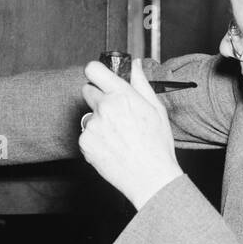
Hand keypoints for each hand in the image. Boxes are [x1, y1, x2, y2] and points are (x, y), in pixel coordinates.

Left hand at [78, 59, 181, 208]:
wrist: (150, 178)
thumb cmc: (157, 146)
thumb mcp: (156, 109)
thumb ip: (141, 83)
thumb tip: (134, 65)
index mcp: (122, 96)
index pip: (93, 70)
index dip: (96, 72)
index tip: (99, 78)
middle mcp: (104, 108)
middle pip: (87, 91)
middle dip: (98, 97)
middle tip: (114, 113)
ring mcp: (93, 126)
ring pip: (89, 116)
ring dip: (98, 122)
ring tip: (118, 136)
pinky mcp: (85, 143)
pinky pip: (86, 135)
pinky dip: (96, 140)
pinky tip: (112, 147)